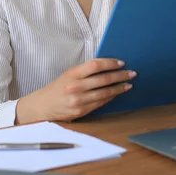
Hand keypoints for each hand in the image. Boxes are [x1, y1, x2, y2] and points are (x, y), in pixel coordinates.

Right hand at [15, 58, 135, 123]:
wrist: (44, 106)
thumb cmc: (58, 87)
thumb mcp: (69, 74)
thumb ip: (86, 71)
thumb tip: (108, 67)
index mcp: (72, 74)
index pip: (96, 65)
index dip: (111, 63)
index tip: (121, 63)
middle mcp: (75, 87)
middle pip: (104, 79)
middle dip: (120, 76)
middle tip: (131, 73)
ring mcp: (79, 100)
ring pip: (105, 93)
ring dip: (119, 88)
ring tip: (128, 84)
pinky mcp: (81, 111)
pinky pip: (101, 103)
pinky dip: (111, 97)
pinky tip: (117, 93)